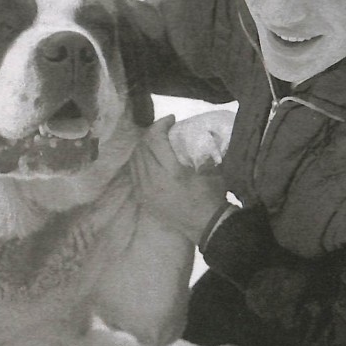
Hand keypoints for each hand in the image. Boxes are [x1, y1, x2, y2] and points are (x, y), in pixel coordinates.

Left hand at [130, 116, 227, 242]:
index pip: (155, 140)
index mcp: (170, 173)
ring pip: (134, 160)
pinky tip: (147, 158)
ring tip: (155, 141)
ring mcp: (145, 191)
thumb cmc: (211, 197)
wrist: (207, 227)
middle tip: (164, 128)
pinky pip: (133, 174)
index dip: (161, 124)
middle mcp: (152, 181)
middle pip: (142, 148)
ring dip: (143, 146)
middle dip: (152, 133)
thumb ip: (205, 151)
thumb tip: (205, 133)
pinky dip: (138, 162)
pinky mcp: (143, 199)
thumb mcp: (212, 170)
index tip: (171, 119)